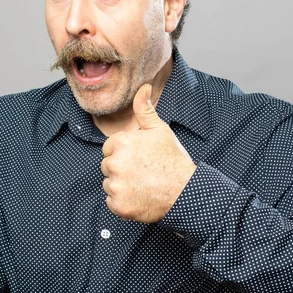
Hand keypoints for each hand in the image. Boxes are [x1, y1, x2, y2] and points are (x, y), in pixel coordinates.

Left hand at [101, 84, 195, 221]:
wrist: (185, 191)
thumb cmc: (173, 160)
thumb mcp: (159, 130)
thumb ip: (144, 109)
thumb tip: (143, 88)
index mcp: (120, 143)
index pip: (110, 148)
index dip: (126, 153)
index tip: (140, 158)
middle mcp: (114, 163)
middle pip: (108, 166)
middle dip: (122, 169)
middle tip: (143, 172)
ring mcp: (116, 186)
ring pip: (109, 184)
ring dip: (122, 186)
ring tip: (143, 184)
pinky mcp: (118, 205)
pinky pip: (112, 202)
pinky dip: (123, 202)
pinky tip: (140, 197)